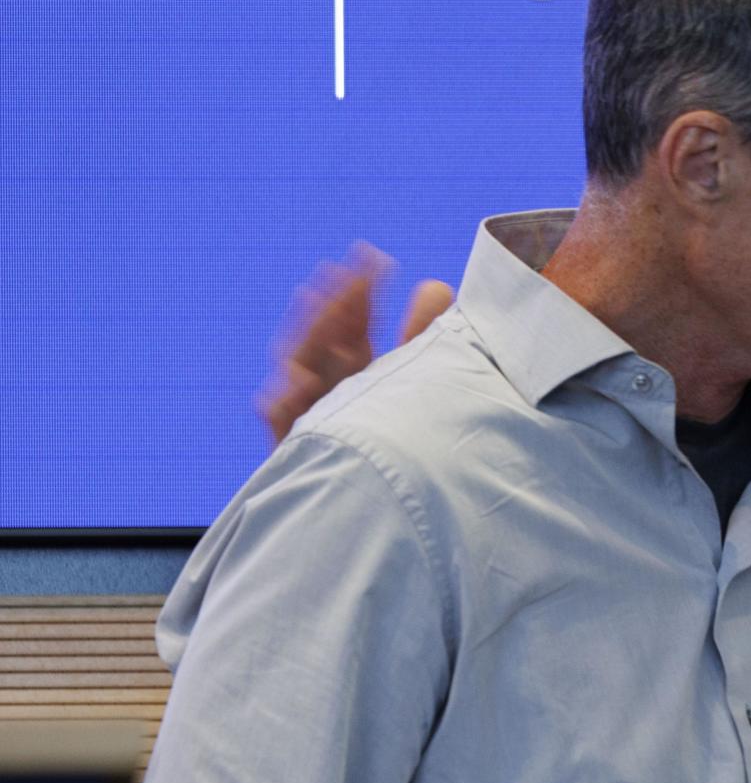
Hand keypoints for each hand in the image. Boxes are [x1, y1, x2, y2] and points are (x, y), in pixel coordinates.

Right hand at [256, 243, 454, 442]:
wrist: (380, 525)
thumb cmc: (399, 456)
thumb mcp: (411, 387)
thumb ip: (420, 339)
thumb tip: (436, 284)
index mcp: (359, 380)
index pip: (356, 330)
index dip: (362, 293)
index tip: (374, 256)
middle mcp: (332, 397)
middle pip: (324, 344)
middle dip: (333, 305)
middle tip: (348, 268)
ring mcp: (310, 424)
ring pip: (299, 375)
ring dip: (304, 342)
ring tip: (315, 306)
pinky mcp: (298, 459)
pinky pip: (283, 432)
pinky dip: (282, 407)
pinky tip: (291, 384)